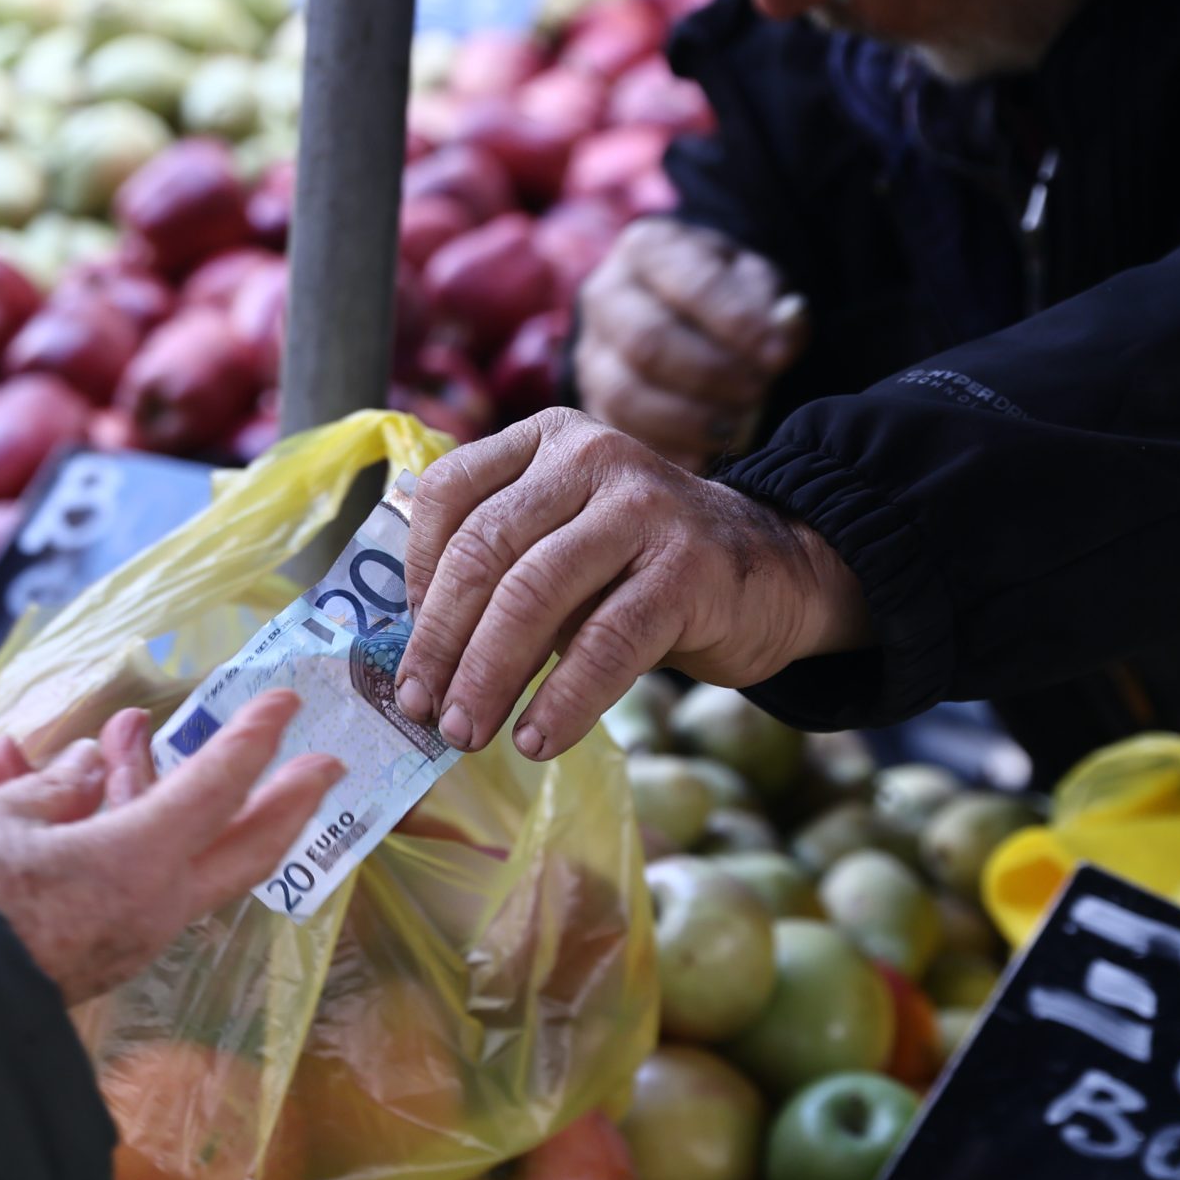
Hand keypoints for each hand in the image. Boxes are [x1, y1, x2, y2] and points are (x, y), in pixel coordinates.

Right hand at [0, 693, 344, 1004]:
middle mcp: (153, 904)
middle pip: (244, 846)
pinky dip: (89, 829)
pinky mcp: (93, 951)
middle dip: (285, 799)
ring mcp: (127, 933)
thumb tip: (89, 767)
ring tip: (119, 731)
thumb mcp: (2, 818)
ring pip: (171, 853)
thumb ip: (55, 786)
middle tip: (323, 764)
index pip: (220, 786)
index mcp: (143, 862)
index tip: (289, 700)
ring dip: (149, 789)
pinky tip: (30, 780)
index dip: (255, 736)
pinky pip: (111, 874)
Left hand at [390, 408, 868, 760]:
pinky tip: (536, 739)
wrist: (771, 569)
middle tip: (423, 711)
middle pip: (485, 549)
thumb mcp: (561, 542)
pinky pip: (605, 643)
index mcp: (544, 440)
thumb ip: (498, 570)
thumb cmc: (639, 568)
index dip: (417, 581)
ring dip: (488, 675)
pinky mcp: (687, 569)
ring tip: (467, 733)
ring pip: (534, 593)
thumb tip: (416, 659)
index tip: (409, 652)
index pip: (449, 495)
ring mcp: (644, 507)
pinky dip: (561, 700)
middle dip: (442, 642)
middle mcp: (591, 456)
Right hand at [575, 218, 807, 470]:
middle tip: (757, 392)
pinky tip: (710, 453)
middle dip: (711, 375)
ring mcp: (591, 356)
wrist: (677, 314)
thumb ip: (773, 305)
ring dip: (690, 419)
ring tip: (736, 426)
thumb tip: (787, 328)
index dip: (739, 324)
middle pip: (647, 343)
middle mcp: (605, 297)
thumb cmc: (723, 296)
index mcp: (646, 249)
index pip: (692, 285)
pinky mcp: (592, 406)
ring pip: (627, 397)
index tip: (781, 356)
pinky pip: (625, 437)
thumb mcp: (754, 283)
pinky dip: (672, 452)